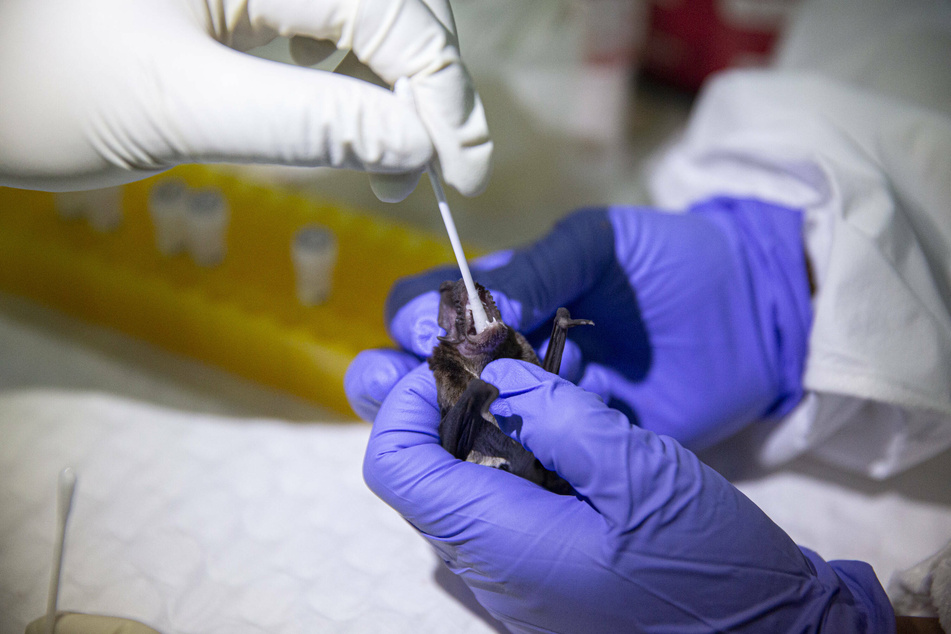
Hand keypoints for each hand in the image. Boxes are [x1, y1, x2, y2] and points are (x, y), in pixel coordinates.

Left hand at [0, 0, 490, 198]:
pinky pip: (323, 11)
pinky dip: (351, 62)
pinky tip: (342, 97)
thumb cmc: (38, 85)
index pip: (392, 10)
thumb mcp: (178, 108)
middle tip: (431, 170)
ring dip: (397, 74)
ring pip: (366, 5)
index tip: (460, 178)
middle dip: (429, 82)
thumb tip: (415, 145)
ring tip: (390, 151)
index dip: (442, 94)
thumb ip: (307, 122)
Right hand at [351, 197, 812, 448]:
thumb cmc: (670, 262)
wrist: (753, 317)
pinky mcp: (570, 453)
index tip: (425, 333)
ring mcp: (533, 409)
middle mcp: (503, 357)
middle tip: (394, 388)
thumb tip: (469, 314)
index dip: (413, 319)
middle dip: (391, 379)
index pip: (425, 306)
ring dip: (429, 427)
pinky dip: (490, 469)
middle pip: (420, 373)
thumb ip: (535, 271)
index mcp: (502, 299)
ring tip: (421, 427)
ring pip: (457, 426)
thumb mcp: (597, 245)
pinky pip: (516, 466)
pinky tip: (480, 468)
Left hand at [363, 359, 893, 632]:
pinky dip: (513, 465)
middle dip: (449, 406)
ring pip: (460, 490)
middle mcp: (487, 571)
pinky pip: (499, 512)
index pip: (394, 463)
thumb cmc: (710, 564)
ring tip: (541, 395)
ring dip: (485, 433)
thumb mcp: (639, 472)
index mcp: (499, 543)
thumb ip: (558, 415)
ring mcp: (511, 583)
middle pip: (422, 473)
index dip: (407, 400)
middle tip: (503, 363)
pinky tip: (564, 441)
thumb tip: (500, 378)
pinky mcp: (538, 581)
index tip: (459, 361)